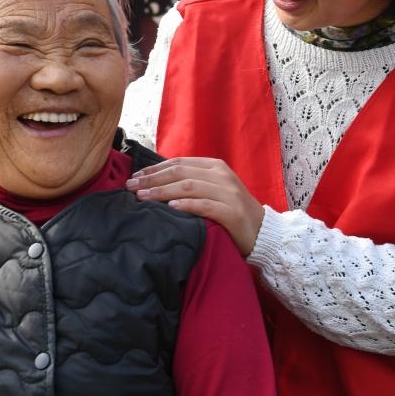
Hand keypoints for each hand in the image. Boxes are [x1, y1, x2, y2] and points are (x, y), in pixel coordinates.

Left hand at [126, 157, 264, 255]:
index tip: (135, 177)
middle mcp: (222, 176)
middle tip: (130, 187)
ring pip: (189, 187)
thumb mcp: (213, 190)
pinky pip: (206, 206)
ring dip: (162, 192)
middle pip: (180, 172)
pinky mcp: (233, 213)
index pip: (179, 162)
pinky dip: (186, 205)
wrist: (264, 233)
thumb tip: (155, 182)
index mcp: (215, 166)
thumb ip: (191, 182)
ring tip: (143, 197)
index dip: (154, 169)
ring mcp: (229, 193)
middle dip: (152, 179)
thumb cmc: (232, 212)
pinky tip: (170, 208)